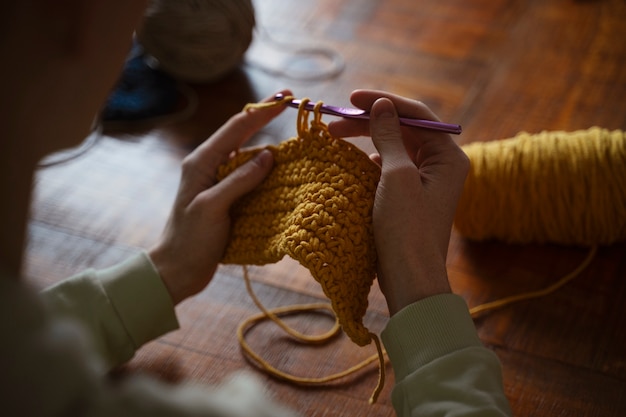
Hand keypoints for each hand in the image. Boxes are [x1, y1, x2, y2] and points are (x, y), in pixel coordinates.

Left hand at [149, 91, 290, 304]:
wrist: (178, 270)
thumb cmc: (190, 239)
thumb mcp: (213, 207)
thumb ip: (240, 180)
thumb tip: (269, 154)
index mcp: (202, 162)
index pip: (236, 127)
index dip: (262, 110)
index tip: (286, 96)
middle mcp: (210, 166)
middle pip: (243, 137)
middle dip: (268, 123)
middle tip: (294, 111)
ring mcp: (218, 182)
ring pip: (249, 158)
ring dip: (271, 153)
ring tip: (297, 149)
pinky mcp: (227, 198)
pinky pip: (250, 178)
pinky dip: (267, 174)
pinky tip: (284, 176)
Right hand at [329, 90, 468, 314]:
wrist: (409, 279)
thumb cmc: (406, 229)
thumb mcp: (396, 176)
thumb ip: (389, 136)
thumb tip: (381, 105)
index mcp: (449, 157)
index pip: (417, 115)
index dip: (384, 102)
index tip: (352, 98)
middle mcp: (441, 166)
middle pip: (404, 130)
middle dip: (369, 123)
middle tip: (335, 121)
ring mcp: (426, 182)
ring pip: (394, 148)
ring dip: (367, 141)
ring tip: (336, 137)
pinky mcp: (410, 197)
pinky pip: (390, 168)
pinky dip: (370, 162)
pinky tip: (352, 163)